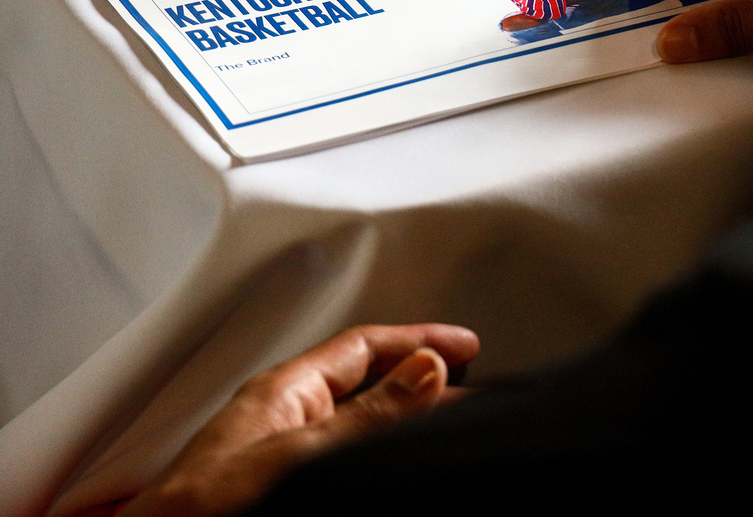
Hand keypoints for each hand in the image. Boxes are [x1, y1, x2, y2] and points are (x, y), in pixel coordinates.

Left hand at [119, 324, 479, 516]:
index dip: (418, 339)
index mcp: (285, 390)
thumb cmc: (196, 510)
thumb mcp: (296, 454)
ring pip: (360, 419)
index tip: (464, 345)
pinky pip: (344, 453)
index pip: (365, 346)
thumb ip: (365, 416)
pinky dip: (380, 450)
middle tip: (468, 389)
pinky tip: (392, 460)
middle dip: (421, 380)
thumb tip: (426, 370)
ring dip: (403, 418)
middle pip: (368, 381)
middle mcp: (286, 417)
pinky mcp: (283, 483)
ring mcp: (284, 453)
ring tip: (442, 425)